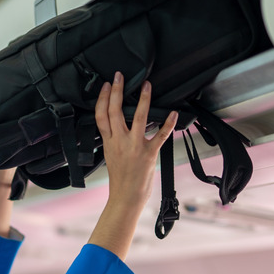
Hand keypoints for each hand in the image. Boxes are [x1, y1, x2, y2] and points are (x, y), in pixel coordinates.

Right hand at [94, 72, 176, 208]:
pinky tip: (173, 113)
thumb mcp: (110, 156)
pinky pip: (161, 135)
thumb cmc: (120, 179)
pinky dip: (168, 123)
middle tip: (119, 76)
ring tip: (146, 85)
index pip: (101, 116)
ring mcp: (134, 147)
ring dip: (143, 99)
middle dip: (117, 91)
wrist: (126, 197)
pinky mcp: (149, 153)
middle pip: (115, 111)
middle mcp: (120, 142)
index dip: (102, 99)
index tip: (106, 86)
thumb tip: (116, 126)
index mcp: (109, 142)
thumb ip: (113, 139)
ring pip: (139, 118)